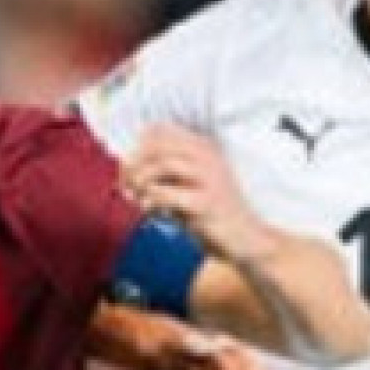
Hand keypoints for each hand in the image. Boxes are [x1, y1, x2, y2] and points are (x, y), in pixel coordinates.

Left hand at [124, 124, 268, 263]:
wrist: (245, 239)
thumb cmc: (210, 214)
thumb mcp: (186, 186)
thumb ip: (162, 175)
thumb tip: (126, 171)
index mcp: (202, 146)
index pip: (160, 130)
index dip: (136, 148)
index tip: (126, 170)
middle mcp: (207, 155)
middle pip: (158, 144)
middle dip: (134, 164)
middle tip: (125, 185)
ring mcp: (209, 178)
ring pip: (163, 164)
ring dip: (141, 181)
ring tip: (136, 198)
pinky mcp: (205, 203)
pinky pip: (166, 195)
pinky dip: (151, 202)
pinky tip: (149, 212)